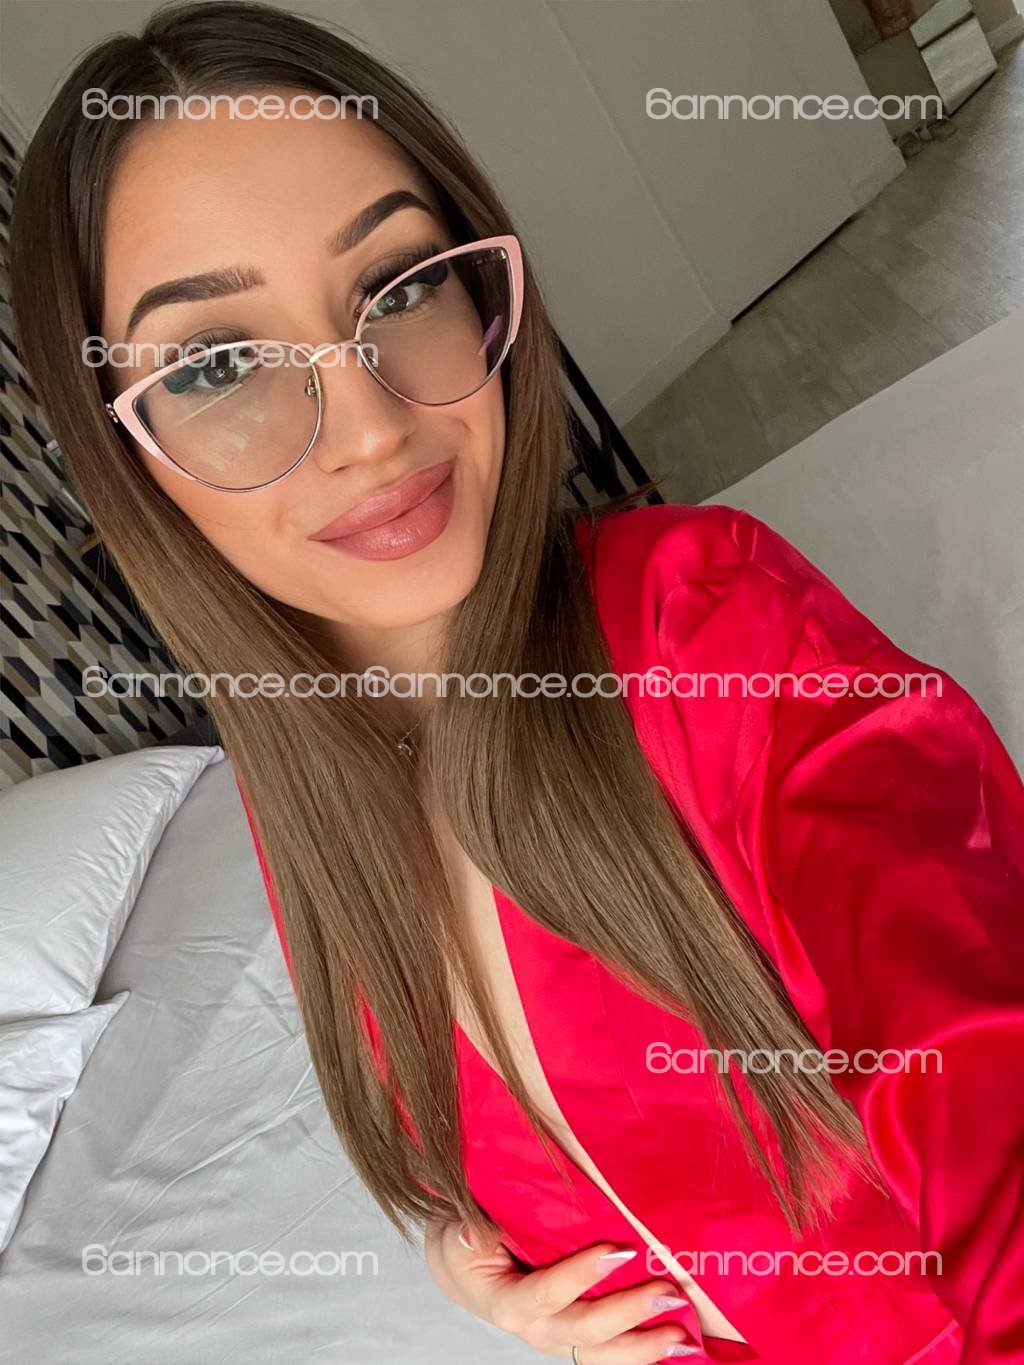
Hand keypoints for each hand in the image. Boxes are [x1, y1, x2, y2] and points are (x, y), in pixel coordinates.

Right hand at [423, 1220, 697, 1361]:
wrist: (467, 1268)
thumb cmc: (465, 1246)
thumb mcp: (454, 1235)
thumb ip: (464, 1235)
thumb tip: (467, 1232)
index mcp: (509, 1303)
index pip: (547, 1293)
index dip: (581, 1276)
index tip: (618, 1250)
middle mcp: (539, 1328)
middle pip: (586, 1330)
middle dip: (630, 1313)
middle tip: (669, 1291)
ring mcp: (561, 1337)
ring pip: (606, 1353)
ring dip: (648, 1347)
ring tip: (686, 1336)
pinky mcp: (578, 1336)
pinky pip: (612, 1352)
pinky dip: (646, 1352)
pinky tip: (681, 1347)